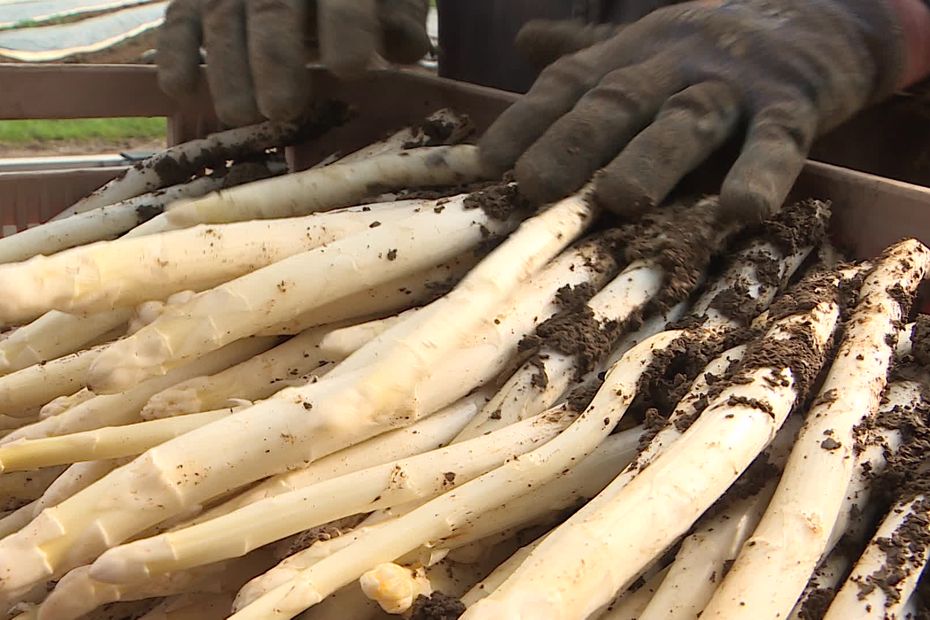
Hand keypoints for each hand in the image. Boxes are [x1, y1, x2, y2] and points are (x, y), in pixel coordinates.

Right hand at [157, 0, 429, 126]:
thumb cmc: (363, 1)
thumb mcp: (392, 0)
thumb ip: (400, 21)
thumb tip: (406, 46)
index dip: (346, 26)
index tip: (351, 69)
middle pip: (273, 8)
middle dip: (275, 56)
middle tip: (281, 107)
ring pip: (222, 18)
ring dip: (227, 68)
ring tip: (242, 116)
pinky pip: (178, 21)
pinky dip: (175, 54)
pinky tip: (181, 90)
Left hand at [480, 0, 906, 221]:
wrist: (823, 15)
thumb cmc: (714, 47)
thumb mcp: (646, 43)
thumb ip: (586, 50)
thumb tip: (524, 42)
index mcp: (632, 54)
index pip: (569, 84)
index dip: (525, 122)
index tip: (484, 165)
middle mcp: (674, 64)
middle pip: (619, 101)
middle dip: (573, 142)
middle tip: (533, 185)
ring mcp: (734, 84)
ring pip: (688, 121)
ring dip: (653, 159)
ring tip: (619, 199)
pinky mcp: (794, 106)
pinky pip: (776, 142)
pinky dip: (760, 175)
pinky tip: (740, 211)